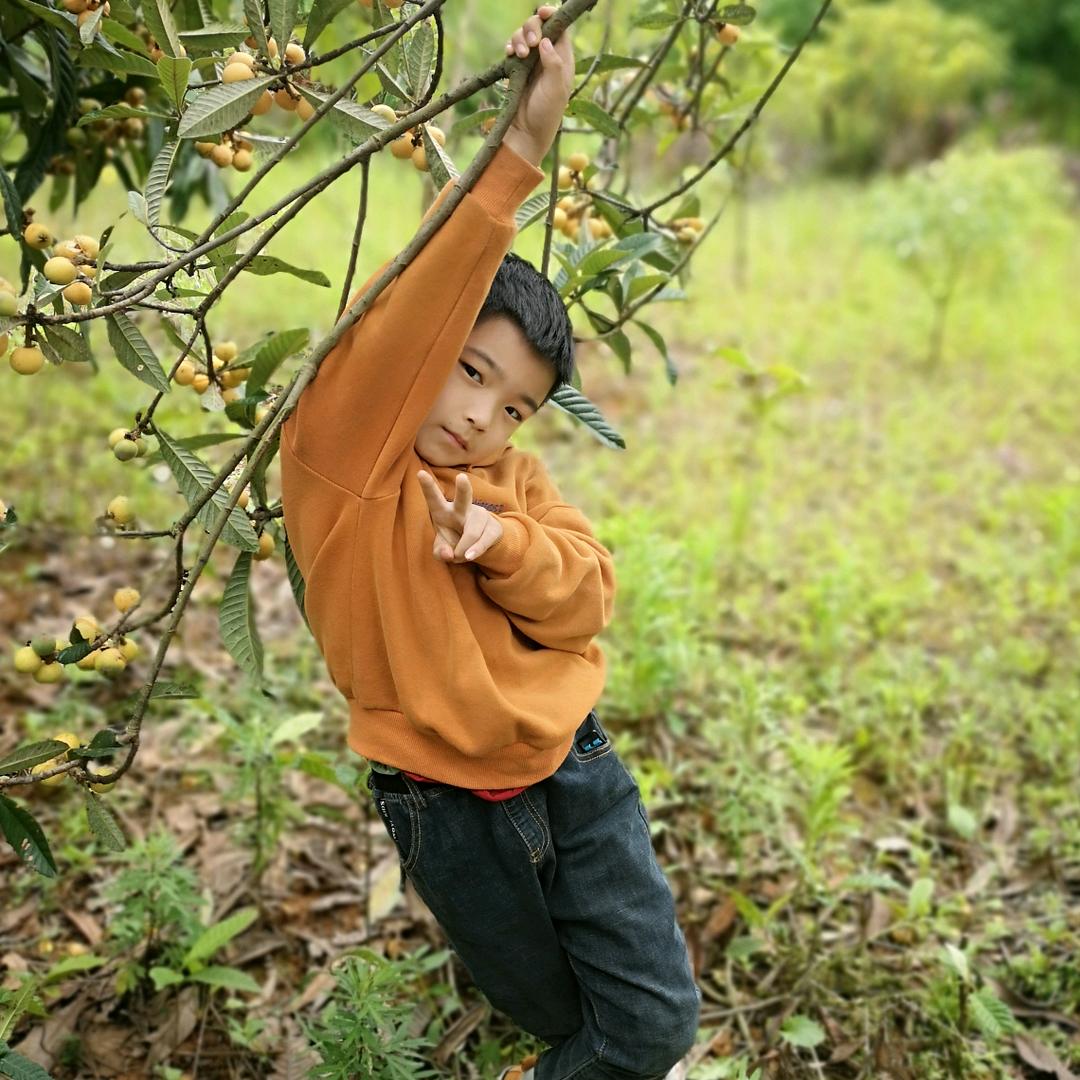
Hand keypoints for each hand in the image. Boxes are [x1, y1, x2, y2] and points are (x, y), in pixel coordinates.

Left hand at [417, 470, 503, 563]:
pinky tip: (469, 556)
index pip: (434, 498)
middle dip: (462, 488)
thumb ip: (440, 552)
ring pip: (472, 532)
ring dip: (463, 549)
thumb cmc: (454, 540)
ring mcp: (479, 516)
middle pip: (463, 498)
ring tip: (460, 556)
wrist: (479, 545)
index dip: (427, 486)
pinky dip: (475, 551)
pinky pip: (484, 540)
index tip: (419, 473)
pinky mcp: (493, 527)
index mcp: (443, 511)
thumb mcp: (442, 548)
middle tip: (461, 477)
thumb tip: (449, 554)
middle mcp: (462, 509)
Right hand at [502, 5, 574, 166]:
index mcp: (563, 59)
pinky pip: (513, 47)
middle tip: (528, 45)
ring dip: (519, 38)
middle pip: (540, 26)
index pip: (560, 27)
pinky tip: (509, 54)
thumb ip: (553, 64)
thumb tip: (546, 41)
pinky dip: (510, 46)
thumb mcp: (556, 90)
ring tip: (517, 55)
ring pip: (524, 34)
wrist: (526, 132)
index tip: (543, 12)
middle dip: (531, 28)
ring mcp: (532, 62)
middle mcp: (548, 56)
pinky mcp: (517, 68)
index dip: (552, 15)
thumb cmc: (546, 114)